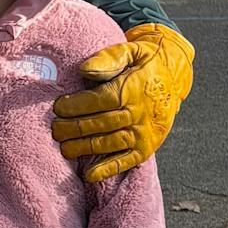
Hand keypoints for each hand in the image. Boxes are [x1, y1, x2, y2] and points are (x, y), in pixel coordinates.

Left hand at [52, 23, 194, 181]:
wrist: (172, 76)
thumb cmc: (143, 62)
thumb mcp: (131, 51)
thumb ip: (109, 57)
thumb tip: (85, 70)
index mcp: (134, 89)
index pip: (101, 100)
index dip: (78, 105)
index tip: (58, 108)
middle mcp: (140, 113)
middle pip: (102, 124)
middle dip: (75, 128)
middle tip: (55, 131)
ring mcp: (144, 132)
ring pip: (110, 143)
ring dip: (85, 148)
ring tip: (64, 149)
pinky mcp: (147, 147)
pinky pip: (127, 161)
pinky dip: (108, 170)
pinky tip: (89, 176)